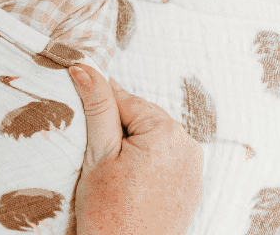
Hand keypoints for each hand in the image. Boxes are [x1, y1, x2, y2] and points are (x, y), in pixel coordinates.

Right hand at [68, 64, 202, 234]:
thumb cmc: (109, 213)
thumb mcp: (98, 154)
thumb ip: (97, 106)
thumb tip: (85, 67)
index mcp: (166, 132)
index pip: (125, 100)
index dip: (100, 113)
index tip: (87, 130)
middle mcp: (189, 145)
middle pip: (142, 119)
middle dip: (118, 132)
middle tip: (100, 163)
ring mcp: (194, 168)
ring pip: (153, 139)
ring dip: (132, 148)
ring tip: (115, 178)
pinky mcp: (192, 187)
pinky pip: (166, 160)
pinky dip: (147, 165)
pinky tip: (131, 187)